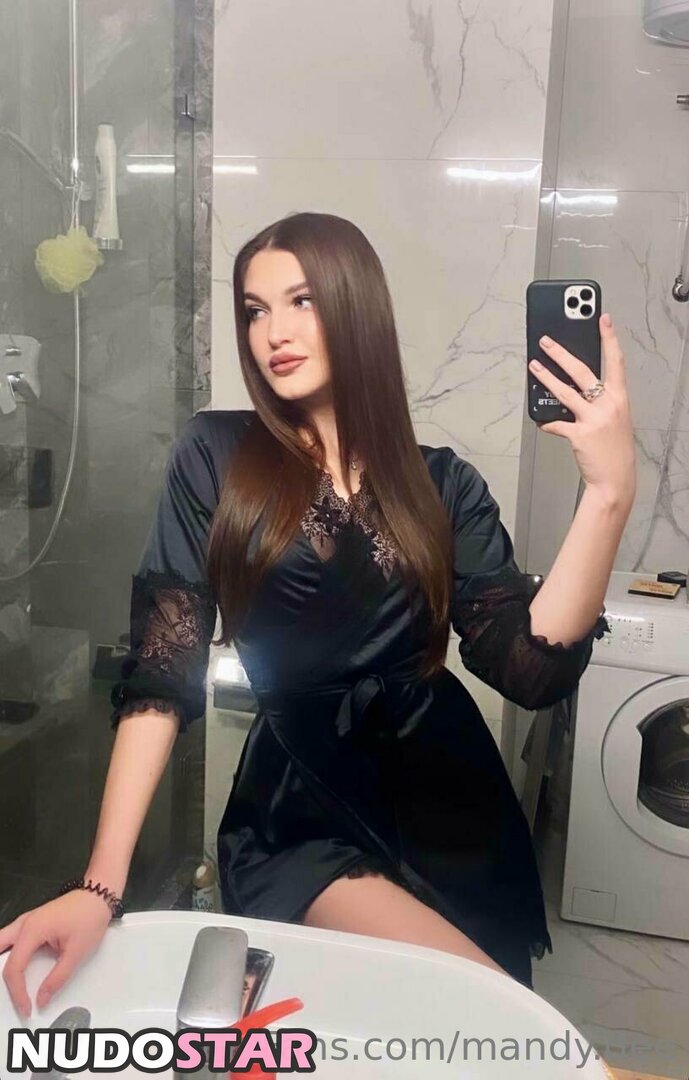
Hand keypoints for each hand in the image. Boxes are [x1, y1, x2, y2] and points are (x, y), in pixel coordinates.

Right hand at [0, 892, 111, 1017]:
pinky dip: (8, 953)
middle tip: (5, 993)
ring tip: (7, 982)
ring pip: (1, 941)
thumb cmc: (90, 919)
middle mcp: (24, 923)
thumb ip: (57, 978)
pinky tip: (15, 965)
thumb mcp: (77, 953)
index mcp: (32, 930)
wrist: (99, 894)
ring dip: (1, 960)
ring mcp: (26, 920)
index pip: (14, 967)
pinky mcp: (32, 921)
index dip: (17, 992)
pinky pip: (11, 938)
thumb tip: (41, 999)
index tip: (26, 1008)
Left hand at [529, 313, 635, 508]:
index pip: (615, 361)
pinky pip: (556, 424)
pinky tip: (540, 420)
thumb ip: (599, 401)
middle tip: (546, 341)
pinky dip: (547, 422)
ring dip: (545, 377)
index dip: (609, 338)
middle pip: (582, 371)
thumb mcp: (615, 419)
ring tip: (533, 366)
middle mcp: (608, 405)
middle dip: (562, 353)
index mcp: (619, 398)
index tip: (603, 318)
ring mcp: (594, 419)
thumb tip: (576, 388)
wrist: (615, 479)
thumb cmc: (613, 448)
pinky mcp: (579, 435)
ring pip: (564, 392)